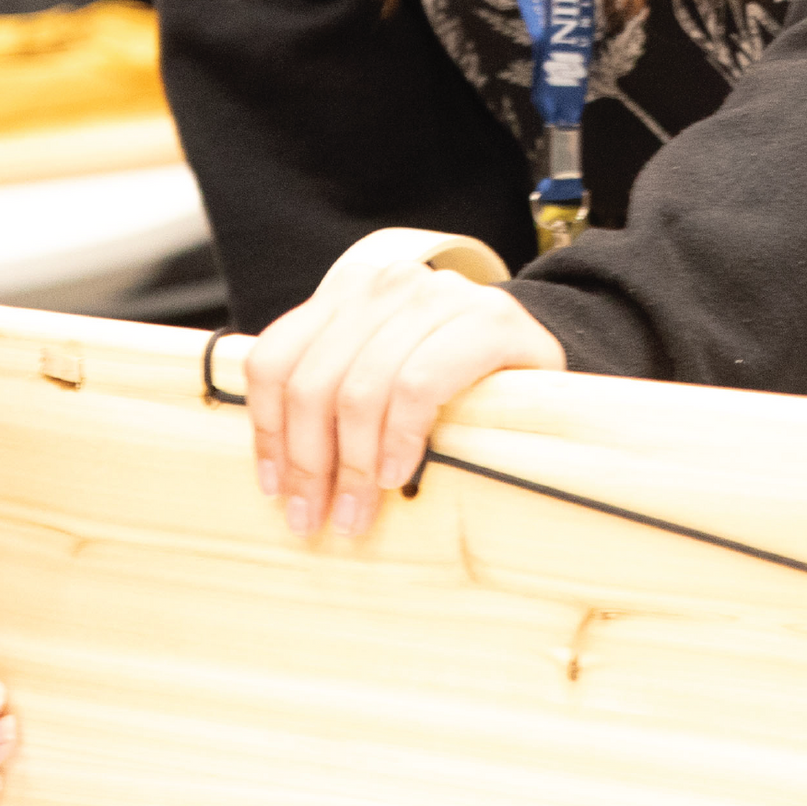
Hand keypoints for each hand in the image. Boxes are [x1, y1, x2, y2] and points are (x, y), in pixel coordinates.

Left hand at [246, 242, 565, 540]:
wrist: (541, 349)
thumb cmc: (454, 376)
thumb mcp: (382, 373)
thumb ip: (334, 392)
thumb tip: (279, 471)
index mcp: (345, 296)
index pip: (275, 358)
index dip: (266, 428)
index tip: (274, 487)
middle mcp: (383, 287)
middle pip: (313, 382)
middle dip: (308, 462)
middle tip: (314, 518)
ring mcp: (436, 299)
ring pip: (360, 389)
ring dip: (354, 466)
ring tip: (357, 514)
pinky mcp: (487, 323)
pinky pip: (418, 387)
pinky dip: (400, 439)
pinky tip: (399, 477)